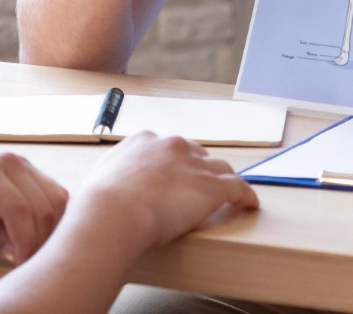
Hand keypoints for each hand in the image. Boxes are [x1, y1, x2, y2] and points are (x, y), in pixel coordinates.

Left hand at [0, 150, 69, 264]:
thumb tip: (16, 255)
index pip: (19, 210)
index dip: (26, 244)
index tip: (21, 269)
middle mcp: (10, 161)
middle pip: (43, 207)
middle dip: (40, 243)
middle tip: (28, 270)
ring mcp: (24, 163)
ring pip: (57, 202)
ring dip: (50, 233)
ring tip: (31, 256)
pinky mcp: (33, 170)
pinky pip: (57, 197)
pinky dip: (53, 221)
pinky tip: (36, 239)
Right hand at [74, 131, 258, 251]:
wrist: (114, 212)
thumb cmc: (101, 202)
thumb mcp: (103, 175)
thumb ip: (115, 171)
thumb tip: (111, 181)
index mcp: (146, 140)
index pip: (170, 148)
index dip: (176, 163)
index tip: (177, 175)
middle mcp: (173, 146)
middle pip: (198, 155)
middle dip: (201, 169)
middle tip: (201, 187)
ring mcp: (195, 164)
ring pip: (221, 168)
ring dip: (225, 180)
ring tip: (231, 193)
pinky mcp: (213, 186)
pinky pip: (238, 188)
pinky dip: (246, 196)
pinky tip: (250, 204)